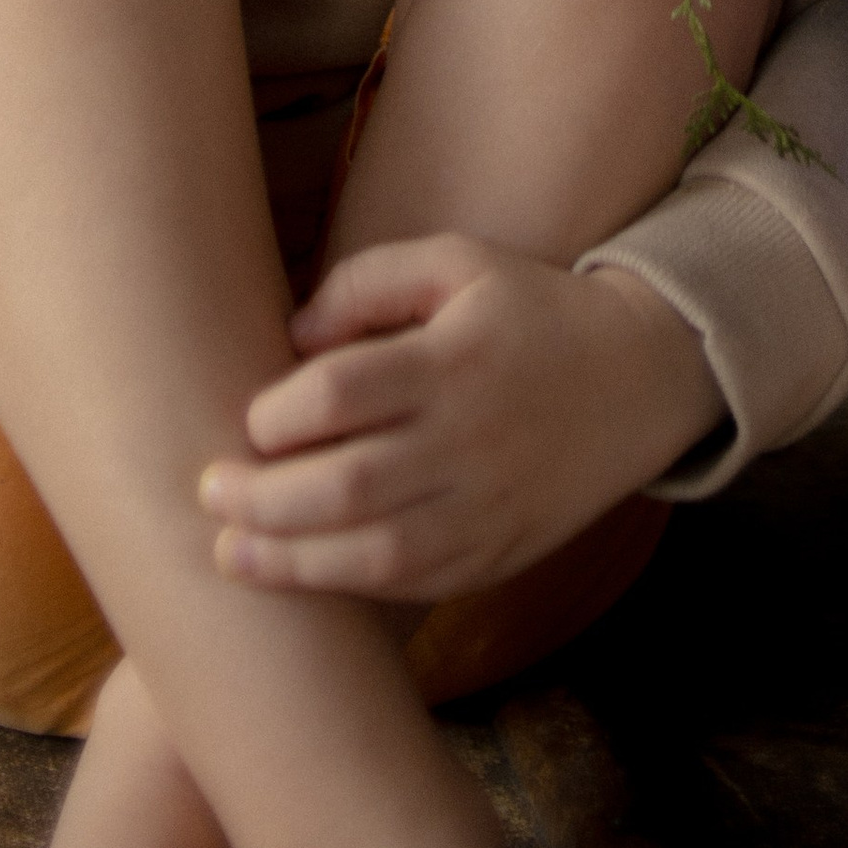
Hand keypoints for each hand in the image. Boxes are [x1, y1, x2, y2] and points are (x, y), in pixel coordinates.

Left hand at [198, 237, 720, 603]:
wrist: (639, 379)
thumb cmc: (528, 311)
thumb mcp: (459, 262)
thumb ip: (370, 282)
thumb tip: (295, 338)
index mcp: (455, 358)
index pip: (344, 392)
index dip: (280, 410)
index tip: (250, 417)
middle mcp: (470, 438)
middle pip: (348, 484)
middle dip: (264, 497)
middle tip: (209, 491)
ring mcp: (488, 505)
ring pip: (376, 551)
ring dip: (291, 561)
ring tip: (229, 553)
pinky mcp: (498, 552)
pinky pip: (414, 582)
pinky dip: (350, 585)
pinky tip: (300, 575)